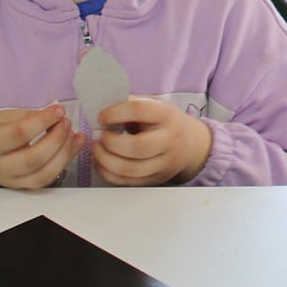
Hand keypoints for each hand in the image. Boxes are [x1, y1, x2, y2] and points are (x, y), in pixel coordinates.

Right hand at [0, 104, 83, 188]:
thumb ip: (30, 116)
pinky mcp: (25, 187)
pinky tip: (75, 143)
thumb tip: (57, 114)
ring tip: (73, 133)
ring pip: (45, 173)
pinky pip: (50, 178)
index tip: (59, 109)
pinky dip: (66, 160)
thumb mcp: (5, 117)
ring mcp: (13, 181)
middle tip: (66, 122)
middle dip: (57, 138)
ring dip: (65, 151)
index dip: (43, 121)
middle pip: (34, 158)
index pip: (19, 134)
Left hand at [92, 97, 212, 185]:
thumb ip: (132, 105)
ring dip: (106, 160)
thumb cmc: (165, 122)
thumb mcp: (154, 105)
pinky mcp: (155, 179)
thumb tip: (103, 112)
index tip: (102, 117)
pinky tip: (101, 163)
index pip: (140, 111)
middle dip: (111, 143)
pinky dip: (108, 174)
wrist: (190, 145)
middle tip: (100, 137)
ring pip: (131, 169)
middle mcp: (169, 140)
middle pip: (138, 147)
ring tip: (97, 150)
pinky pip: (127, 182)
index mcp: (167, 115)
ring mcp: (164, 163)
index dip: (116, 113)